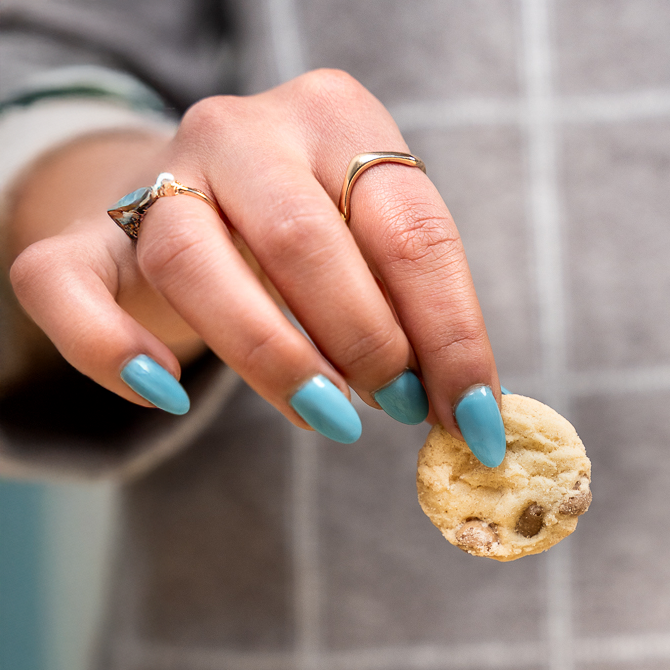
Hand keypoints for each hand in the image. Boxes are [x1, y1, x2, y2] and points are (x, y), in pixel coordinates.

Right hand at [8, 70, 505, 463]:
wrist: (201, 198)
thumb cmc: (314, 240)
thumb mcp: (377, 251)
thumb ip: (417, 312)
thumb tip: (471, 412)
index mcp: (340, 120)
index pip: (412, 232)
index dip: (452, 336)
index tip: (474, 419)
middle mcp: (244, 131)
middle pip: (306, 240)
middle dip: (367, 342)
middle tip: (398, 407)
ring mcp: (158, 175)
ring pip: (195, 261)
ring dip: (274, 355)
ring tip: (330, 416)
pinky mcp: (87, 234)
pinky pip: (65, 284)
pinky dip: (111, 348)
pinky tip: (167, 394)